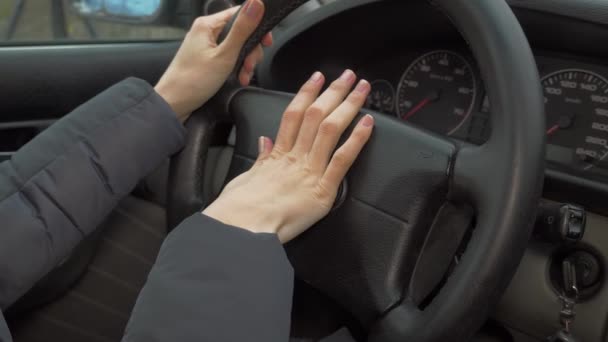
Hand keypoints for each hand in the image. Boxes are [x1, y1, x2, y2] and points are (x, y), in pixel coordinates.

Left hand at [155, 0, 272, 121]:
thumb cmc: (193, 81)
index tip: (265, 42)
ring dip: (245, 62)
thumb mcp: (225, 55)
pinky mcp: (206, 59)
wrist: (173, 104)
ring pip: (236, 46)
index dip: (256, 26)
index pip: (240, 13)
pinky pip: (228, 57)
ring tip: (243, 76)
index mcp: (207, 25)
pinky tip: (239, 78)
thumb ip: (242, 30)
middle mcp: (206, 32)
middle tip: (249, 66)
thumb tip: (256, 3)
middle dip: (250, 51)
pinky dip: (236, 67)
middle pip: (240, 32)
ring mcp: (206, 45)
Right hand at [203, 70, 373, 242]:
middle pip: (316, 115)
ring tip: (362, 90)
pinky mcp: (322, 191)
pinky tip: (367, 124)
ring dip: (348, 106)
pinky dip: (355, 140)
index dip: (307, 93)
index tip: (317, 78)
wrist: (241, 227)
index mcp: (278, 155)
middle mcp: (295, 158)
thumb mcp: (247, 177)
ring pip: (330, 129)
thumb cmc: (240, 208)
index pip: (294, 115)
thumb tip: (265, 141)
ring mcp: (309, 171)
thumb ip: (261, 158)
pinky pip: (341, 160)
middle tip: (348, 76)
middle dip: (333, 92)